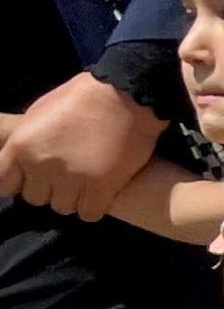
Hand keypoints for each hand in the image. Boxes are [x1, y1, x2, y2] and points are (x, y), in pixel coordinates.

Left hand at [0, 75, 162, 219]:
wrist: (127, 95)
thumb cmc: (83, 97)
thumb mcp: (41, 113)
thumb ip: (27, 142)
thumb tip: (20, 161)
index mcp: (22, 145)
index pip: (4, 184)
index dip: (20, 183)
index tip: (35, 178)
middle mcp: (42, 164)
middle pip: (36, 198)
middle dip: (50, 189)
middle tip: (67, 176)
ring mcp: (72, 177)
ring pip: (63, 207)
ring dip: (74, 198)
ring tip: (87, 182)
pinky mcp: (102, 186)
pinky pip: (89, 213)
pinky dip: (94, 206)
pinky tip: (101, 192)